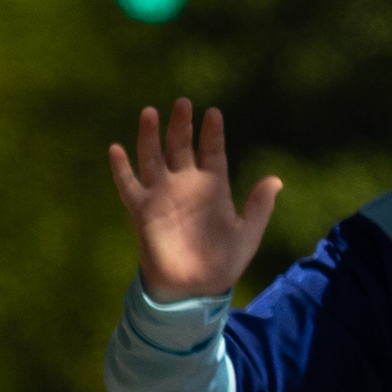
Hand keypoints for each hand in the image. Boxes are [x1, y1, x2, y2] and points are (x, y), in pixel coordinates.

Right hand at [110, 100, 284, 302]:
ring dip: (151, 136)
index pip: (212, 152)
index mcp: (212, 188)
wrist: (192, 289)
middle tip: (183, 102)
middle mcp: (186, 186)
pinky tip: (116, 149)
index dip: (212, 133)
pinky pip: (128, 185)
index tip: (214, 112)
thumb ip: (258, 208)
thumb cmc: (222, 264)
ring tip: (150, 112)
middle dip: (182, 125)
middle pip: (182, 147)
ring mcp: (162, 196)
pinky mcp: (142, 211)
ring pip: (153, 157)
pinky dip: (121, 169)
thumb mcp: (246, 236)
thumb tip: (275, 180)